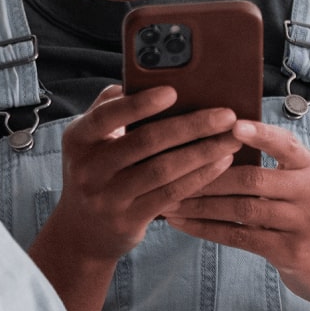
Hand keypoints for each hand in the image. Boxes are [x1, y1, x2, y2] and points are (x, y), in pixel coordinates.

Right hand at [46, 85, 242, 264]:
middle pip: (145, 141)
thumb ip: (110, 109)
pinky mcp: (128, 220)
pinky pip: (170, 194)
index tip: (173, 91)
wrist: (82, 232)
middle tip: (226, 115)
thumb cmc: (97, 171)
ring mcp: (107, 197)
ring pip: (163, 169)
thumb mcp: (90, 141)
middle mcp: (88, 168)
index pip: (106, 117)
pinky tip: (221, 163)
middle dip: (191, 126)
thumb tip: (140, 79)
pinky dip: (199, 177)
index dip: (139, 104)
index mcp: (78, 139)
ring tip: (232, 139)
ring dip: (203, 152)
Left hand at [161, 119, 309, 306]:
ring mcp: (304, 224)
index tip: (232, 124)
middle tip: (172, 172)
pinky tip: (183, 224)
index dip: (259, 134)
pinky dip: (207, 229)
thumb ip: (271, 166)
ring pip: (243, 209)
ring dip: (201, 205)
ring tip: (169, 201)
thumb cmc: (303, 217)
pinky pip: (240, 237)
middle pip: (253, 179)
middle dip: (208, 177)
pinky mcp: (290, 252)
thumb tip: (215, 141)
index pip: (284, 144)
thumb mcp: (298, 186)